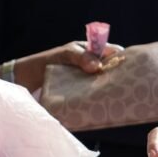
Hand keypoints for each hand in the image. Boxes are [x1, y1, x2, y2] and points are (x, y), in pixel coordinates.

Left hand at [7, 41, 121, 92]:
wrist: (27, 79)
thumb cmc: (46, 62)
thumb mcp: (64, 55)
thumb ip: (80, 57)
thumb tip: (97, 66)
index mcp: (90, 52)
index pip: (113, 52)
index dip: (122, 58)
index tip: (130, 66)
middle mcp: (92, 66)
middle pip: (112, 70)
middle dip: (119, 76)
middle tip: (127, 85)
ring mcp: (87, 80)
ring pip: (104, 84)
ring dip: (109, 89)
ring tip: (117, 96)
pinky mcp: (81, 94)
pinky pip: (93, 95)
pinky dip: (98, 99)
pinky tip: (103, 105)